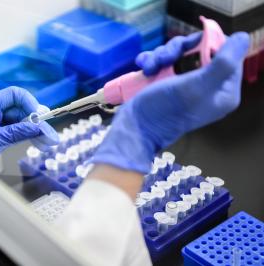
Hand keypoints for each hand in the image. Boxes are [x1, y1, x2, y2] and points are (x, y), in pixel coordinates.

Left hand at [0, 87, 58, 166]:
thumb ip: (17, 132)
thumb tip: (39, 127)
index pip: (13, 95)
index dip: (29, 102)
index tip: (39, 116)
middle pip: (20, 110)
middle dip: (36, 121)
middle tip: (50, 133)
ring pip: (21, 123)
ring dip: (36, 131)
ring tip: (49, 142)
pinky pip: (18, 133)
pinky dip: (29, 138)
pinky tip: (39, 143)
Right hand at [92, 32, 249, 172]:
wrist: (135, 127)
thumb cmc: (166, 110)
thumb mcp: (197, 86)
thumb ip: (224, 63)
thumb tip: (244, 37)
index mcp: (223, 91)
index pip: (228, 55)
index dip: (210, 45)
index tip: (191, 47)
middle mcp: (207, 87)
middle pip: (201, 49)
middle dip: (178, 50)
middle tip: (165, 60)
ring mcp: (185, 84)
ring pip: (179, 53)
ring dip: (161, 55)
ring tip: (149, 68)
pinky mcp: (167, 83)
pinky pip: (164, 61)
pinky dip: (152, 61)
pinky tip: (144, 67)